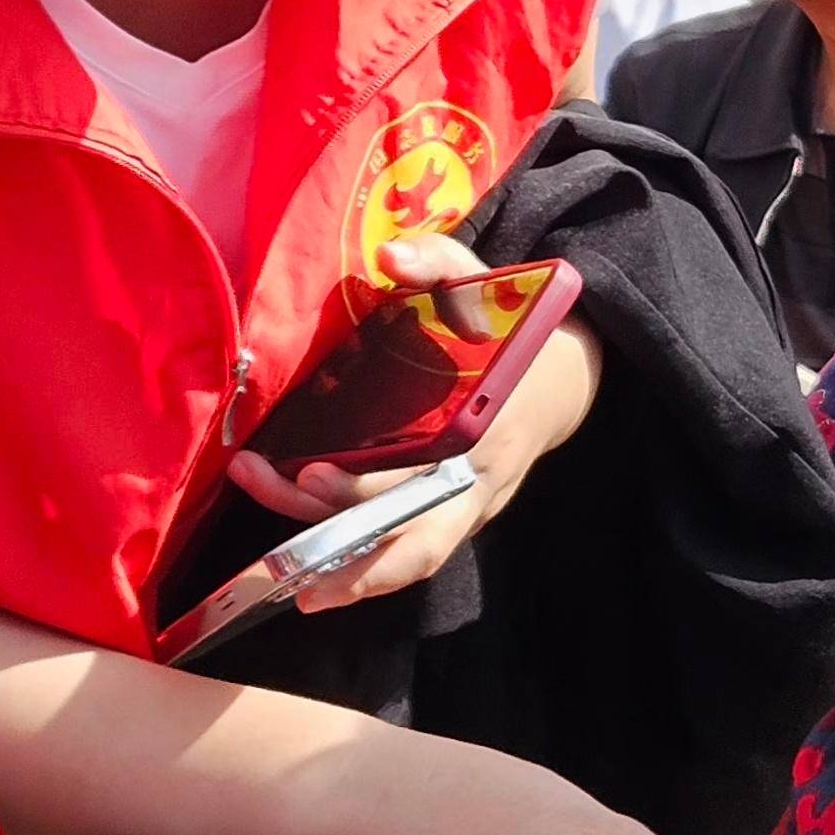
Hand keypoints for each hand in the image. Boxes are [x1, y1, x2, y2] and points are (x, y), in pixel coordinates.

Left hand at [226, 234, 599, 609]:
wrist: (560, 382)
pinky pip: (403, 553)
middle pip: (412, 544)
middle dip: (343, 553)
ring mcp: (465, 513)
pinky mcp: (449, 522)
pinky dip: (358, 568)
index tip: (309, 469)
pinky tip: (304, 573)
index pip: (422, 476)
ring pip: (405, 560)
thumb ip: (439, 262)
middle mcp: (475, 487)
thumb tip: (390, 253)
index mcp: (483, 432)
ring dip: (344, 574)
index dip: (367, 484)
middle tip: (275, 540)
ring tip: (280, 581)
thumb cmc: (510, 335)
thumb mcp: (483, 286)